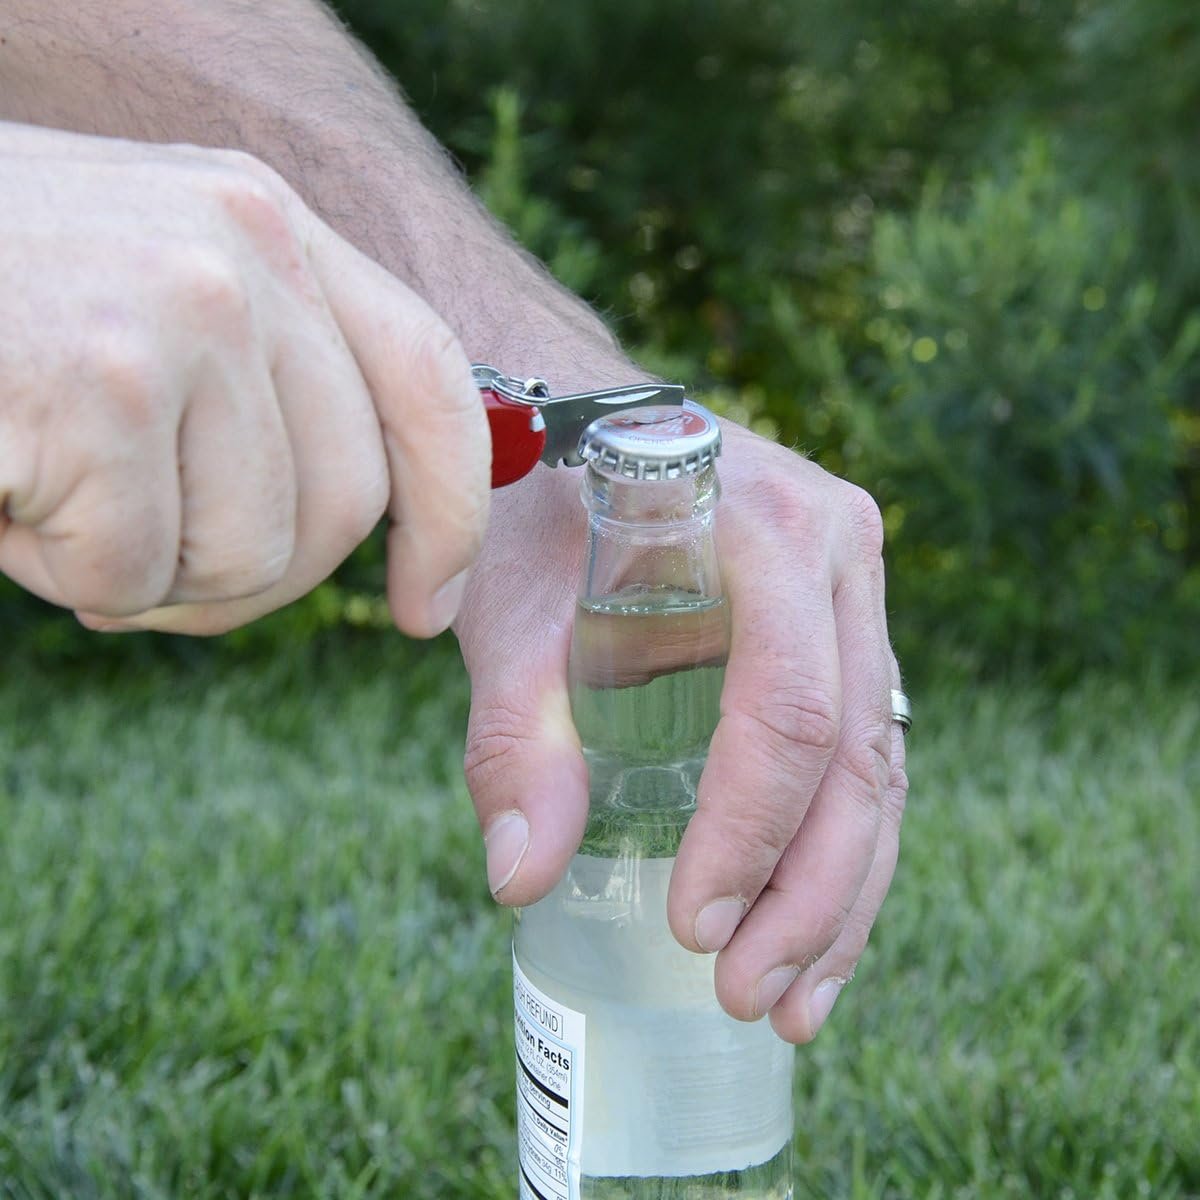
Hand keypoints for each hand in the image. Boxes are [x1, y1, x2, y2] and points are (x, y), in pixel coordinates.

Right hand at [0, 123, 489, 635]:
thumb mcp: (158, 310)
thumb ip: (270, 390)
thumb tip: (367, 532)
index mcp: (272, 227)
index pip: (427, 379)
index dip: (449, 507)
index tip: (428, 599)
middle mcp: (244, 250)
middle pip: (347, 501)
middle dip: (256, 577)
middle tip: (155, 567)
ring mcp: (177, 309)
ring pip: (251, 554)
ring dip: (154, 575)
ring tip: (64, 503)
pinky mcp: (97, 384)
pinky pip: (136, 570)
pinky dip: (70, 574)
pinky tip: (13, 498)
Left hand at [456, 405, 906, 1044]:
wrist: (574, 416)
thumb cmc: (537, 503)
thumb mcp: (512, 609)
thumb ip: (518, 736)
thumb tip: (522, 878)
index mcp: (771, 532)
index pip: (788, 712)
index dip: (748, 833)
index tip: (691, 925)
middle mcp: (839, 556)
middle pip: (857, 754)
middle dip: (809, 895)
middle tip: (748, 996)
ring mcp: (852, 591)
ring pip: (879, 766)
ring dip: (841, 895)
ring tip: (792, 1004)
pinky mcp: (838, 627)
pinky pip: (863, 750)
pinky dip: (841, 848)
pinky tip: (811, 930)